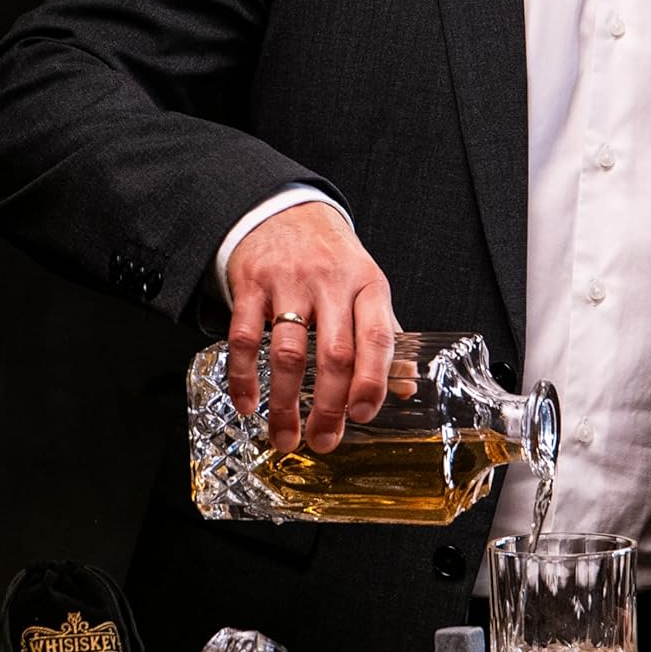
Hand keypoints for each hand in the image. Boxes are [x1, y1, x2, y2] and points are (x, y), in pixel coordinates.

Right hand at [225, 202, 396, 455]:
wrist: (286, 210)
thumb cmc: (331, 257)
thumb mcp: (366, 287)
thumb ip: (384, 336)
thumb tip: (406, 387)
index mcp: (369, 285)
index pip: (378, 337)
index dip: (373, 381)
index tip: (362, 415)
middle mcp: (331, 283)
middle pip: (335, 354)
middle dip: (329, 407)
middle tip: (323, 442)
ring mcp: (289, 282)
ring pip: (289, 353)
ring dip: (285, 403)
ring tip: (284, 438)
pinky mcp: (251, 284)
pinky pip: (244, 337)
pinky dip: (244, 377)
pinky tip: (247, 404)